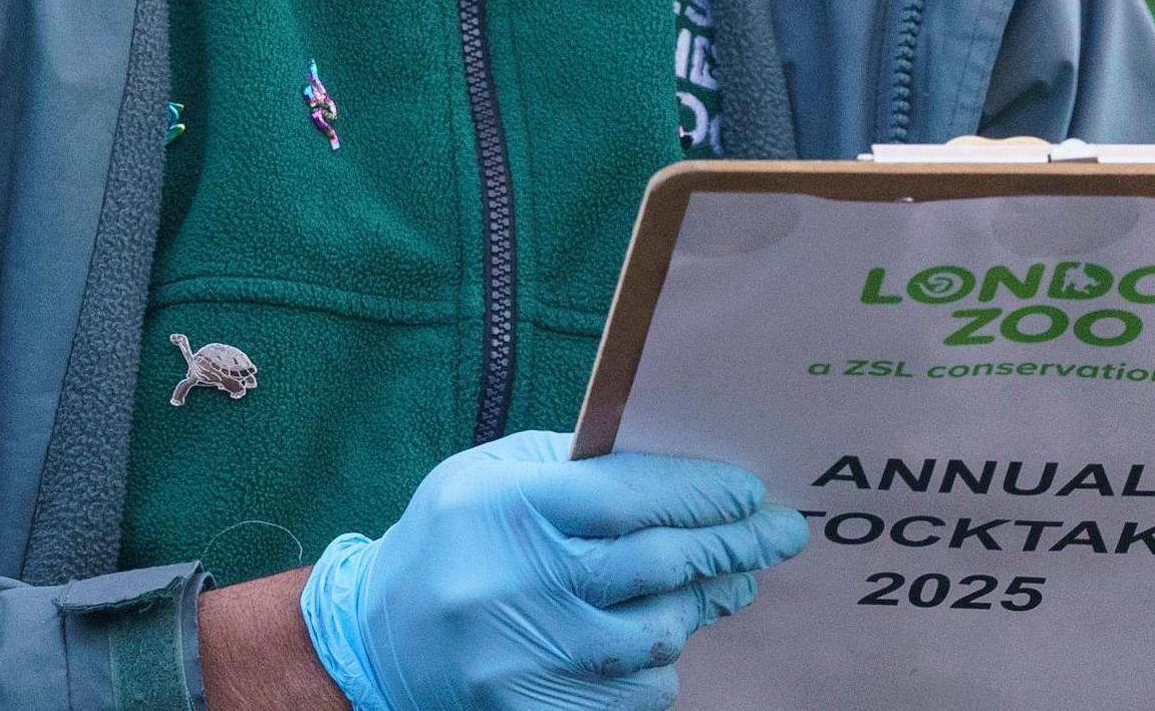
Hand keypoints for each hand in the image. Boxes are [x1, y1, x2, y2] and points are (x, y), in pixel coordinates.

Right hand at [300, 432, 807, 710]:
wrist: (376, 642)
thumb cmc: (454, 541)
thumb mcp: (496, 475)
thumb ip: (583, 467)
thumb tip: (688, 477)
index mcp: (505, 508)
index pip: (630, 495)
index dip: (701, 493)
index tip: (749, 492)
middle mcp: (514, 585)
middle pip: (658, 564)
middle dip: (732, 545)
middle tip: (777, 534)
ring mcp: (525, 660)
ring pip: (659, 633)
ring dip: (699, 605)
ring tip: (718, 583)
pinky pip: (636, 693)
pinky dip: (657, 665)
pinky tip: (654, 641)